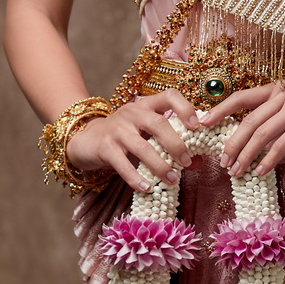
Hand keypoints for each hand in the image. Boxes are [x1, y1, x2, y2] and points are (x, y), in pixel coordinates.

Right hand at [67, 91, 193, 193]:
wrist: (86, 140)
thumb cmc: (124, 137)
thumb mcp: (146, 136)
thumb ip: (170, 145)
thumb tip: (199, 162)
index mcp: (146, 105)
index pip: (169, 95)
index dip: (185, 108)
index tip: (197, 126)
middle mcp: (132, 113)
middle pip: (159, 123)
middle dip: (176, 144)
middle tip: (187, 162)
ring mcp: (117, 130)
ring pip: (142, 147)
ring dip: (160, 165)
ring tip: (172, 180)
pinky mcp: (105, 147)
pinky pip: (123, 164)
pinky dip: (136, 178)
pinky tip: (147, 188)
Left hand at [196, 82, 284, 176]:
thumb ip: (267, 139)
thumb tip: (240, 154)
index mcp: (277, 91)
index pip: (241, 97)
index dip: (220, 110)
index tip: (202, 123)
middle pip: (249, 120)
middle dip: (233, 144)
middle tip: (224, 162)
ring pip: (262, 133)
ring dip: (246, 155)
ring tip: (237, 171)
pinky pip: (281, 144)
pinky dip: (268, 160)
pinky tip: (259, 172)